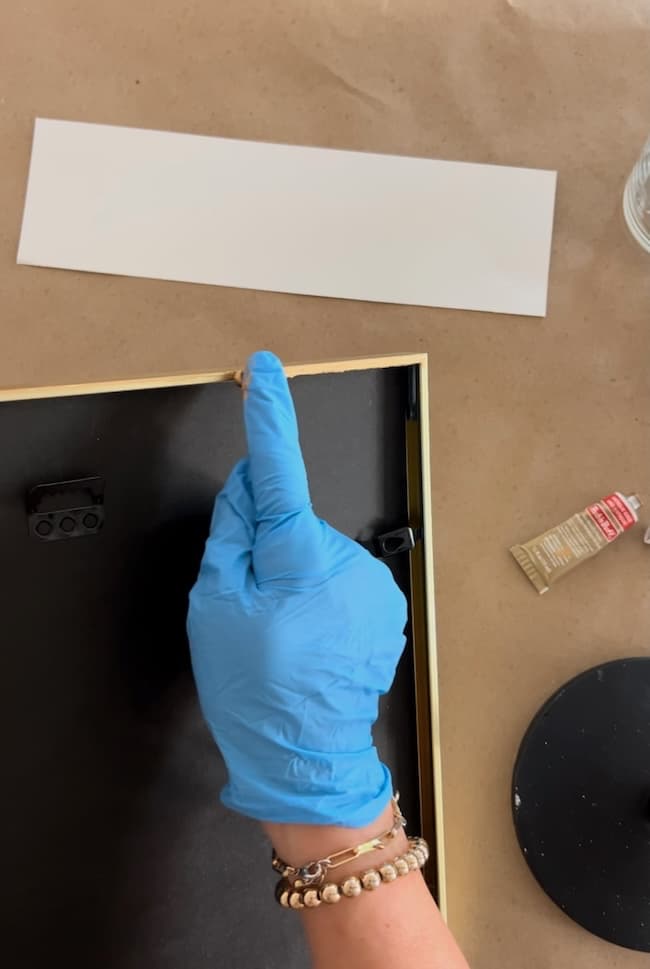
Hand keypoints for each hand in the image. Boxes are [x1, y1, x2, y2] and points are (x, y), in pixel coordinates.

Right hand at [187, 351, 406, 825]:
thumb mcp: (214, 611)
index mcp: (299, 562)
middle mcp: (349, 563)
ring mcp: (373, 586)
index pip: (281, 473)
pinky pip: (340, 578)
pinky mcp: (385, 604)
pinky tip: (310, 638)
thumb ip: (231, 536)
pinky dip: (319, 595)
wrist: (309, 759)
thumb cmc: (255, 693)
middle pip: (293, 522)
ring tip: (285, 634)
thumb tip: (247, 484)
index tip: (264, 372)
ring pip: (316, 553)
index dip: (270, 419)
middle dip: (268, 546)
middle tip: (253, 606)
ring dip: (295, 576)